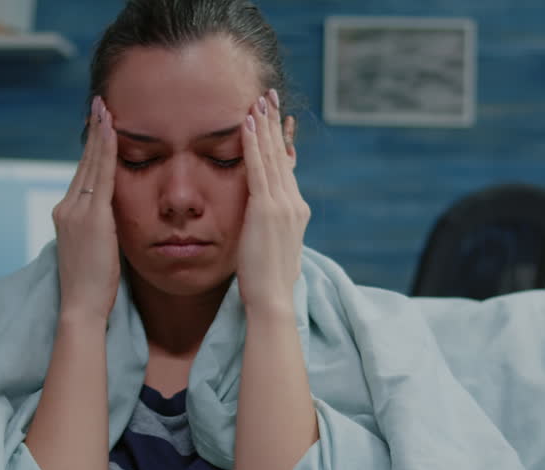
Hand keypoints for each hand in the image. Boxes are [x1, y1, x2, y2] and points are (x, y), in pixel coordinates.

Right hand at [52, 96, 119, 322]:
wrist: (81, 306)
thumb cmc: (93, 288)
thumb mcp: (97, 251)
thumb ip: (103, 230)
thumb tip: (117, 220)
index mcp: (66, 216)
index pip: (82, 175)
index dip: (91, 150)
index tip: (98, 127)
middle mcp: (66, 208)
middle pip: (83, 163)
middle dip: (93, 133)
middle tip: (99, 105)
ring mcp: (75, 211)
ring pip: (90, 164)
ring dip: (100, 134)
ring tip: (105, 109)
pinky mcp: (90, 217)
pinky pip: (101, 175)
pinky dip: (106, 150)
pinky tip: (113, 131)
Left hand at [237, 88, 309, 314]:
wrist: (273, 298)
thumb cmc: (269, 282)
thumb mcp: (275, 249)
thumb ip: (273, 230)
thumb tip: (268, 226)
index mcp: (297, 212)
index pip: (288, 169)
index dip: (282, 142)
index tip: (278, 120)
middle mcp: (294, 203)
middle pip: (283, 155)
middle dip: (275, 124)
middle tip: (270, 96)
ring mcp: (283, 205)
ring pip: (272, 156)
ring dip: (264, 126)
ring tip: (258, 100)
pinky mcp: (267, 209)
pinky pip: (258, 168)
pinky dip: (253, 143)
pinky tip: (247, 123)